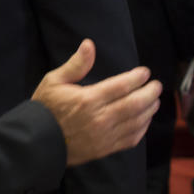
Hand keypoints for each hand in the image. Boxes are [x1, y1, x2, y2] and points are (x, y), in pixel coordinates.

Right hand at [31, 39, 159, 165]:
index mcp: (88, 99)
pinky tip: (144, 120)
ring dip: (149, 110)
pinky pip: (132, 138)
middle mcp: (100, 118)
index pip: (121, 86)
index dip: (137, 78)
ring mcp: (105, 135)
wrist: (38, 139)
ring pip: (137, 121)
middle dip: (150, 93)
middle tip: (156, 86)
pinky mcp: (106, 148)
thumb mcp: (54, 81)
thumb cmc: (46, 107)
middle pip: (135, 104)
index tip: (144, 72)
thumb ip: (76, 64)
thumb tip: (89, 44)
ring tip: (154, 101)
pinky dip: (142, 128)